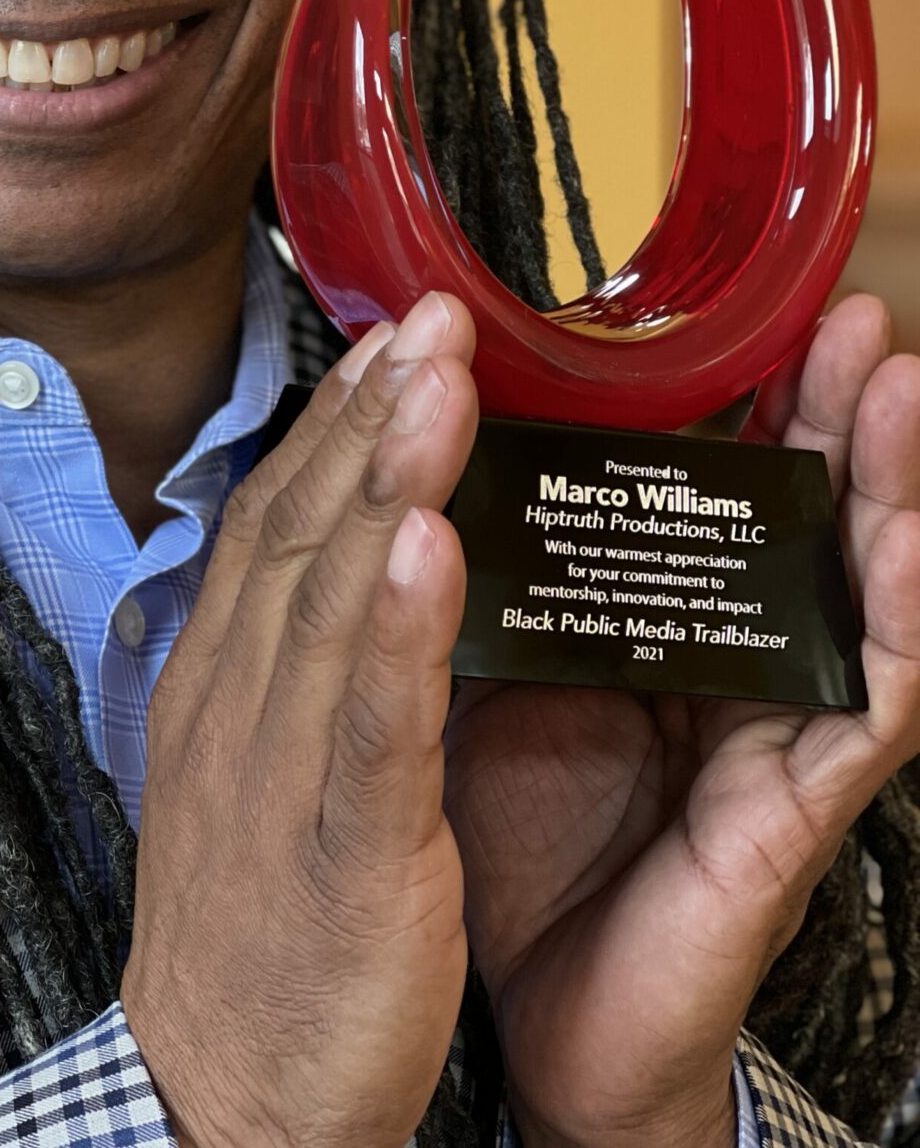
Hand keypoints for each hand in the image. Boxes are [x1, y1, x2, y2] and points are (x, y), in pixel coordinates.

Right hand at [121, 292, 477, 1147]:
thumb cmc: (257, 926)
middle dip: (371, 412)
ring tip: (440, 381)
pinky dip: (400, 631)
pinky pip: (368, 726)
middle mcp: (234, 702)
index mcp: (217, 679)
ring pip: (332, 600)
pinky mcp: (337, 851)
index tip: (395, 337)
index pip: (275, 521)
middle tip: (436, 311)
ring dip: (387, 479)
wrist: (216, 1094)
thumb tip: (345, 554)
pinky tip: (433, 549)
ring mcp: (277, 771)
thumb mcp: (255, 764)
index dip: (335, 422)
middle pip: (303, 531)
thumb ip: (289, 656)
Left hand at [444, 293, 919, 1147]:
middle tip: (844, 309)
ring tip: (892, 380)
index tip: (738, 300)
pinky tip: (898, 545)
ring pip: (851, 587)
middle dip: (824, 408)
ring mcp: (769, 733)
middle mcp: (724, 661)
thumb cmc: (517, 832)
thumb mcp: (494, 671)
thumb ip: (498, 573)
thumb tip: (438, 444)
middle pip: (795, 515)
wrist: (530, 1012)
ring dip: (885, 482)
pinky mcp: (787, 811)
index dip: (733, 395)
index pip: (706, 484)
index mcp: (648, 618)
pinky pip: (861, 708)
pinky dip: (893, 624)